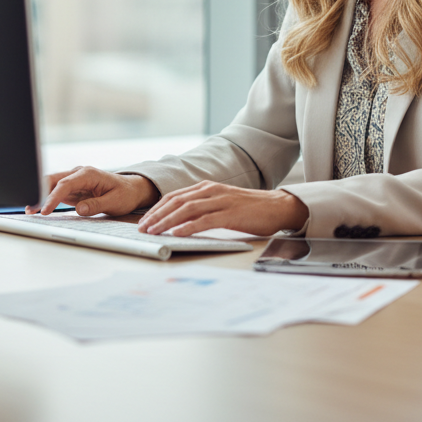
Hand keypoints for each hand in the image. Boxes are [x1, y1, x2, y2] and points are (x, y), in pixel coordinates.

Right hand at [29, 166, 159, 216]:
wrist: (131, 190)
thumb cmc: (124, 194)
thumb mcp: (114, 202)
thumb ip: (96, 205)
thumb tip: (80, 209)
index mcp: (88, 174)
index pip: (65, 184)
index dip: (53, 197)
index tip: (45, 210)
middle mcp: (78, 174)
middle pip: (53, 180)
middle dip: (39, 193)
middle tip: (29, 208)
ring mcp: (74, 180)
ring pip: (51, 185)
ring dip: (40, 196)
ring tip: (29, 210)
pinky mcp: (72, 188)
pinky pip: (55, 192)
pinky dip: (46, 199)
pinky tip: (37, 208)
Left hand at [137, 181, 308, 236]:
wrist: (278, 207)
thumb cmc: (251, 208)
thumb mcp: (222, 203)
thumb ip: (204, 208)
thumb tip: (181, 222)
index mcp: (207, 187)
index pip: (175, 196)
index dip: (157, 208)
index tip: (144, 220)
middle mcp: (211, 191)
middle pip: (176, 201)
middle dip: (156, 215)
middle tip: (142, 228)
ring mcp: (221, 201)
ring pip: (186, 210)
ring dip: (166, 221)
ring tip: (153, 231)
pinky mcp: (231, 214)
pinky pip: (204, 220)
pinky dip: (188, 227)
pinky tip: (176, 233)